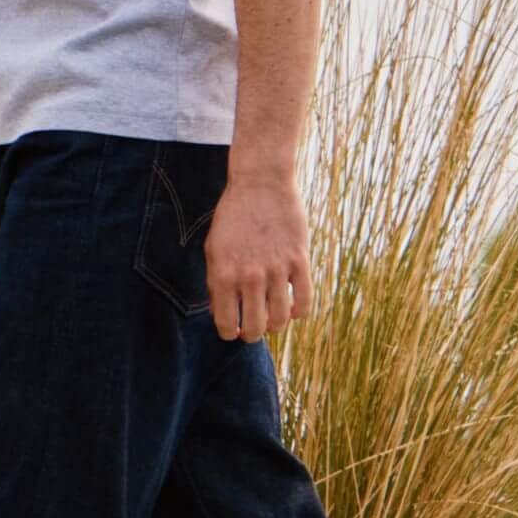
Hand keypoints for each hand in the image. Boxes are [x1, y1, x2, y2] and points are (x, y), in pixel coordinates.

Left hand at [206, 165, 312, 341]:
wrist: (261, 183)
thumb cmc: (233, 216)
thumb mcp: (213, 248)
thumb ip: (215, 283)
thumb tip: (220, 313)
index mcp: (223, 275)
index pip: (226, 324)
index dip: (229, 333)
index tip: (233, 329)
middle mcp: (250, 277)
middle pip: (254, 328)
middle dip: (251, 334)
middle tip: (253, 327)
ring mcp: (277, 270)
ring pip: (280, 320)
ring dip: (275, 326)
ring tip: (272, 319)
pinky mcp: (299, 261)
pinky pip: (304, 302)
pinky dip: (298, 312)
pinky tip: (292, 307)